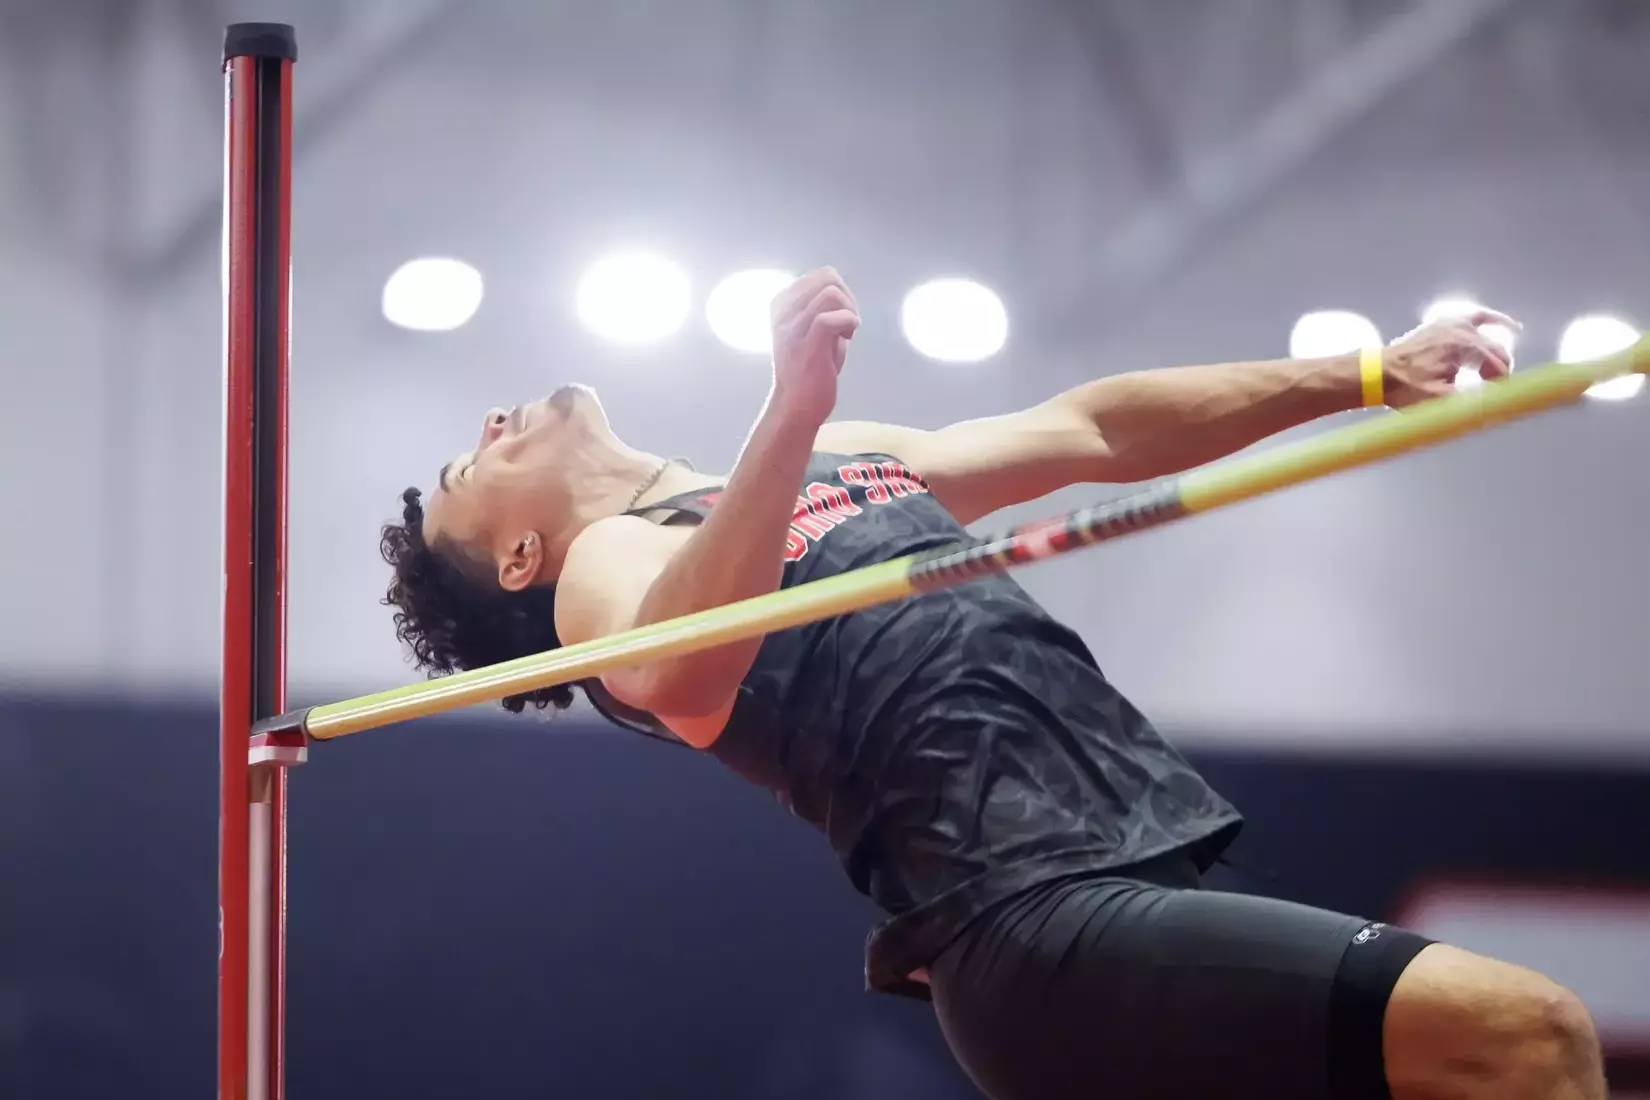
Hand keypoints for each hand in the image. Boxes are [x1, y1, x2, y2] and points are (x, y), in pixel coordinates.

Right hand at [769, 267, 859, 426]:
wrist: (796, 406)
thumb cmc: (808, 371)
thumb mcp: (809, 330)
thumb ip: (820, 309)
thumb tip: (842, 293)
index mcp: (781, 304)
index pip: (820, 275)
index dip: (840, 292)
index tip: (839, 318)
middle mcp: (783, 310)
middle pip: (828, 277)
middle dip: (847, 298)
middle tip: (846, 325)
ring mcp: (793, 326)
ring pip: (831, 292)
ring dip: (849, 310)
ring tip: (845, 333)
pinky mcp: (807, 342)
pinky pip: (833, 316)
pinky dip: (848, 323)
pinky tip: (847, 338)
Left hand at [1382, 309, 1521, 406]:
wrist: (1377, 372)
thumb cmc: (1405, 388)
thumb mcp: (1439, 401)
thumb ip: (1469, 403)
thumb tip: (1493, 409)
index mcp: (1464, 346)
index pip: (1496, 362)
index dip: (1501, 381)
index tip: (1498, 396)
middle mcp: (1461, 329)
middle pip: (1494, 348)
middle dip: (1498, 369)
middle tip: (1493, 388)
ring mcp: (1451, 323)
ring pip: (1488, 330)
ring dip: (1496, 347)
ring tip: (1505, 362)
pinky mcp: (1441, 323)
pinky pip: (1473, 316)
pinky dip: (1490, 320)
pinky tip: (1503, 325)